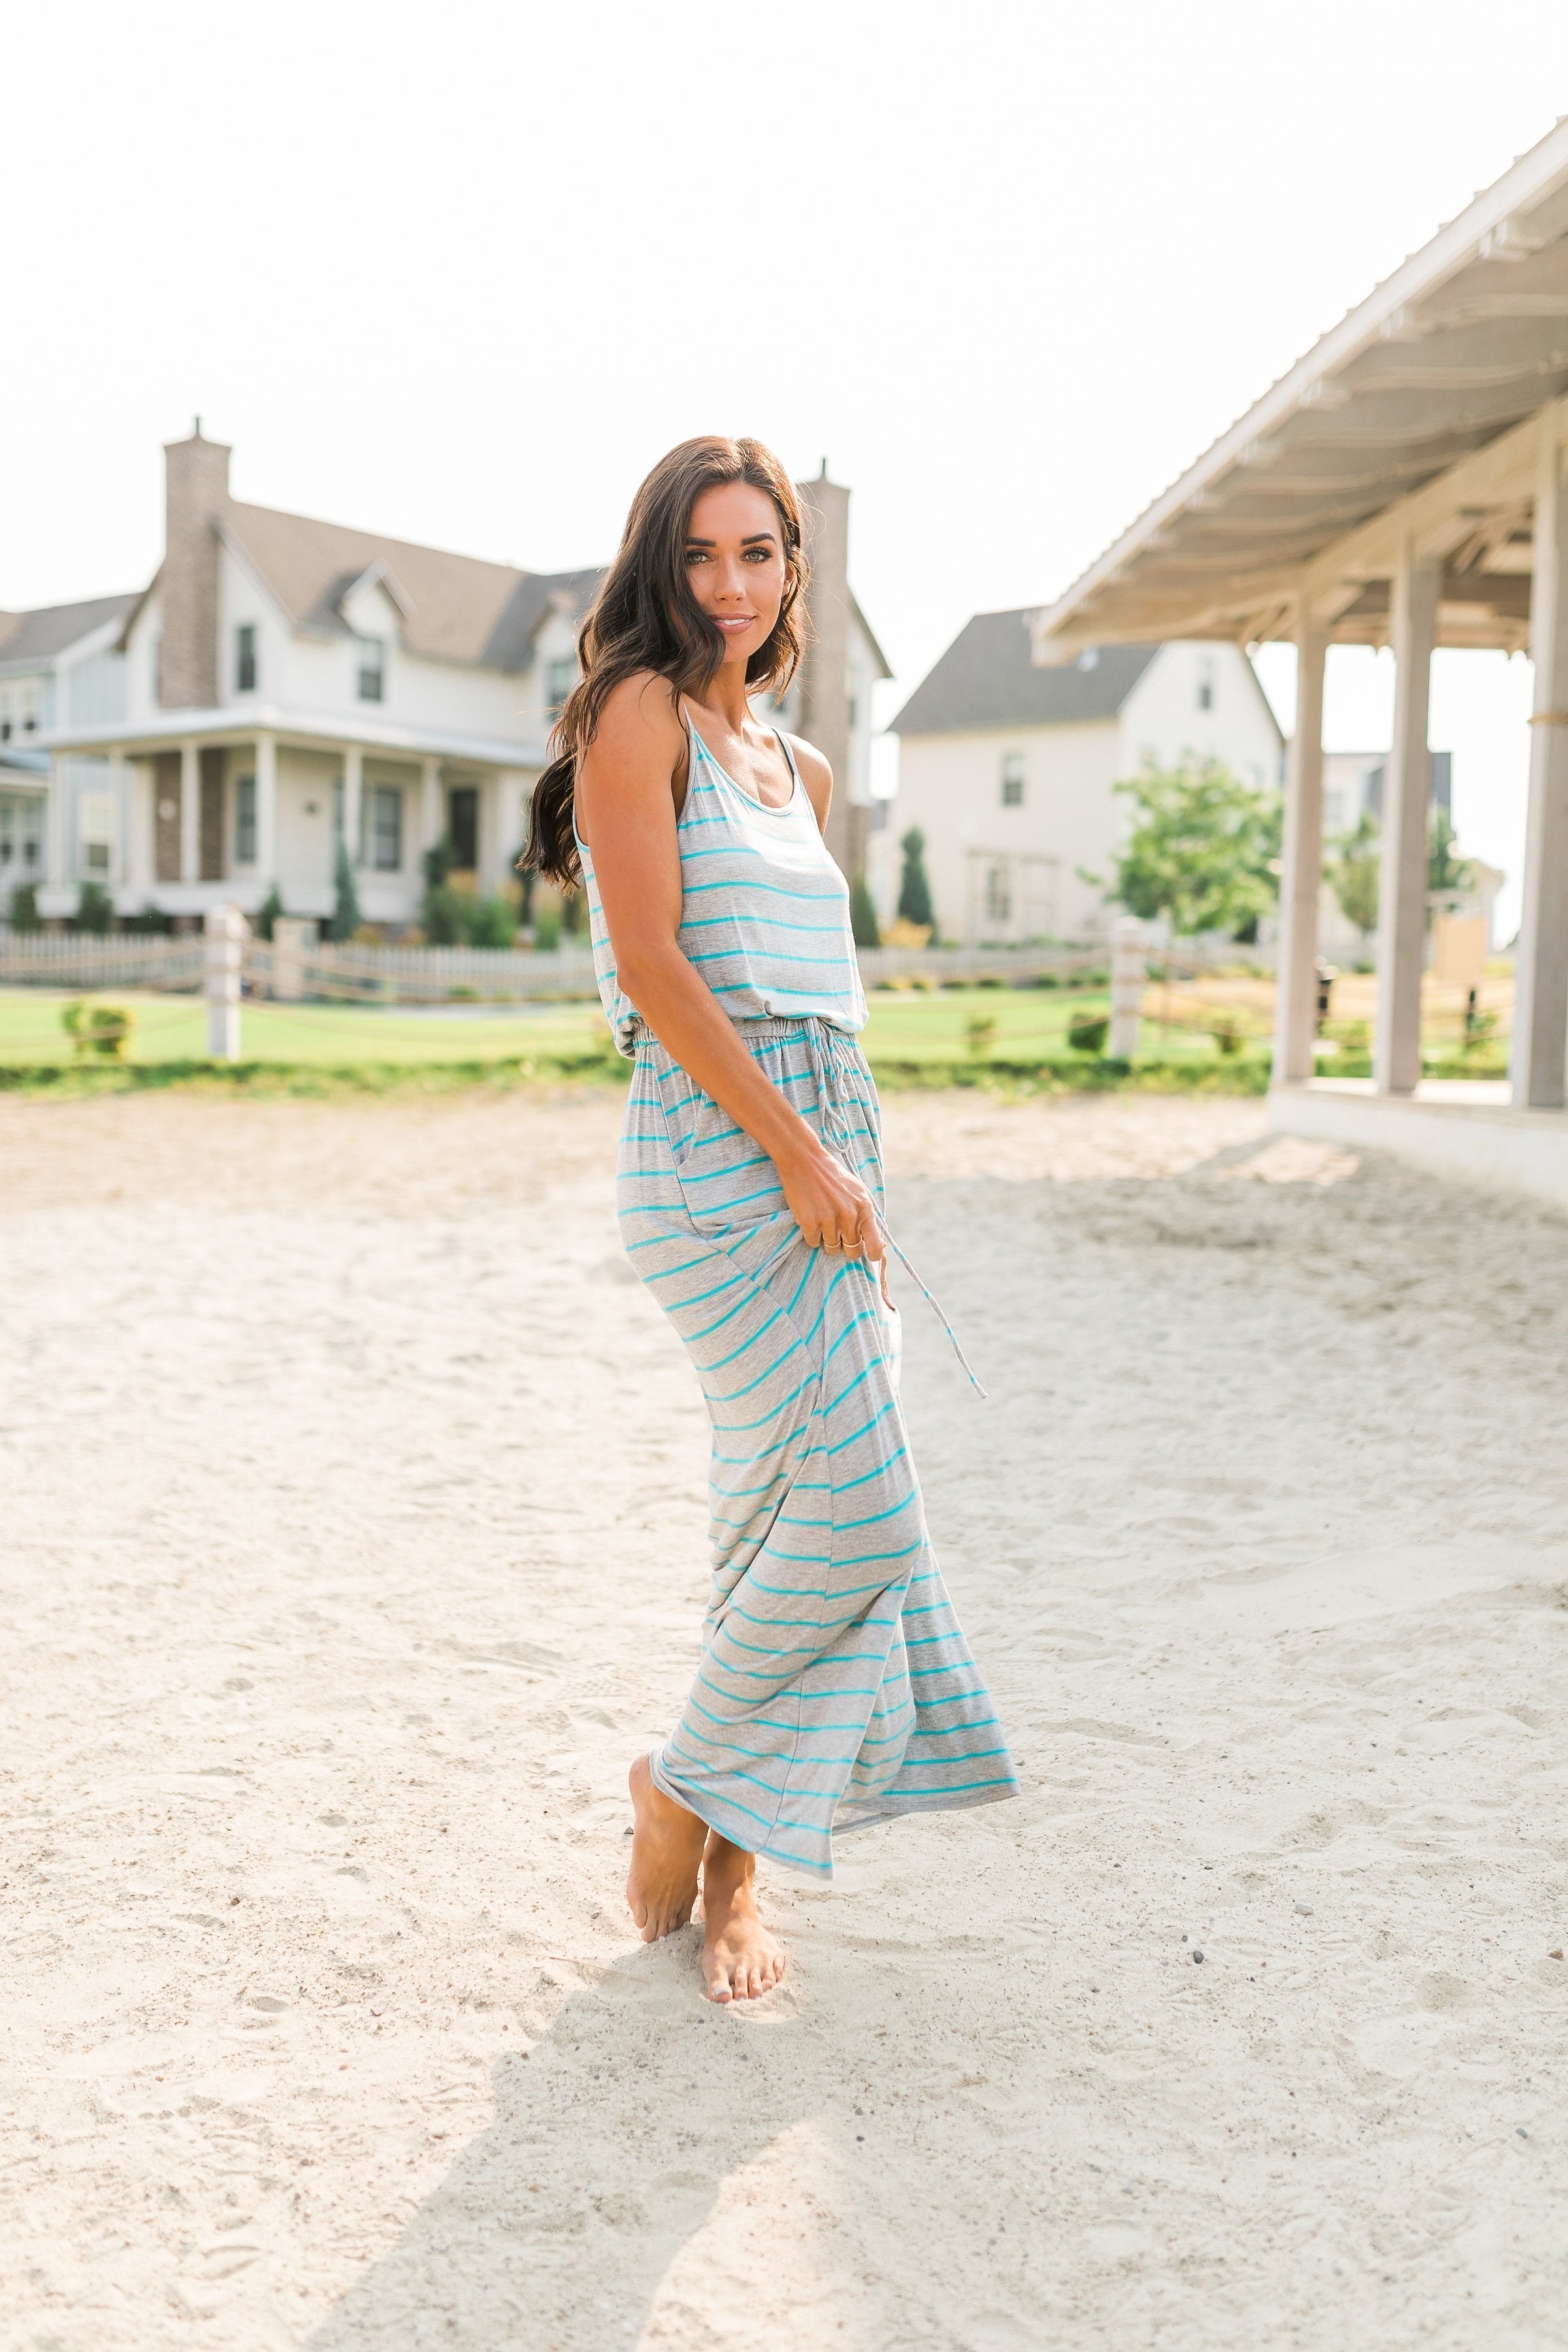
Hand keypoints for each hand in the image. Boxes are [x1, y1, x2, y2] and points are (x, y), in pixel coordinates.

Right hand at [775, 1134, 885, 1272]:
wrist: (805, 1160)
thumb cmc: (833, 1177)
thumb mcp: (858, 1193)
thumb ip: (866, 1217)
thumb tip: (879, 1244)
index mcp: (864, 1208)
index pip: (875, 1246)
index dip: (873, 1256)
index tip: (868, 1256)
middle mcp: (849, 1216)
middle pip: (852, 1251)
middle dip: (846, 1247)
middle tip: (838, 1235)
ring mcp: (828, 1220)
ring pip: (832, 1249)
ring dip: (827, 1240)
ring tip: (822, 1221)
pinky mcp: (809, 1223)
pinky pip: (813, 1243)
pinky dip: (811, 1235)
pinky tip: (811, 1218)